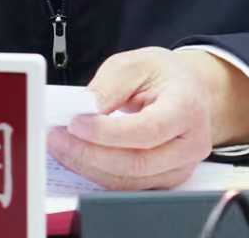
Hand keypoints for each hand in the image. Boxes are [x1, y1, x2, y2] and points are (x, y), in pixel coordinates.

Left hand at [45, 47, 248, 190]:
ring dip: (89, 167)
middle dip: (90, 154)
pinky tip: (78, 157)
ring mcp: (180, 167)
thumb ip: (109, 87)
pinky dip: (98, 173)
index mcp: (186, 107)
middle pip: (137, 163)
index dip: (108, 133)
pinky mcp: (165, 180)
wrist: (188, 89)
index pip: (148, 130)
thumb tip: (83, 112)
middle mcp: (190, 143)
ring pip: (130, 181)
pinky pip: (128, 185)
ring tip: (61, 146)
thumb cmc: (163, 75)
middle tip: (57, 138)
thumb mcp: (135, 64)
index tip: (75, 124)